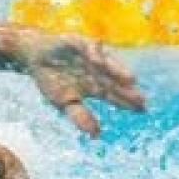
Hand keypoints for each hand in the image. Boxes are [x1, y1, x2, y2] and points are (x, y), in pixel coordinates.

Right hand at [21, 33, 146, 136]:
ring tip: (130, 80)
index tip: (142, 111)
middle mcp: (98, 72)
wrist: (36, 57)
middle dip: (127, 90)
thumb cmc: (51, 81)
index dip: (128, 103)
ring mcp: (92, 58)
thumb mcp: (64, 102)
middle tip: (142, 100)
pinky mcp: (82, 43)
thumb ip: (80, 116)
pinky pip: (91, 48)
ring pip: (108, 65)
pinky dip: (95, 54)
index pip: (115, 96)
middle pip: (115, 82)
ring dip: (118, 71)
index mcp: (96, 87)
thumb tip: (96, 135)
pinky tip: (98, 62)